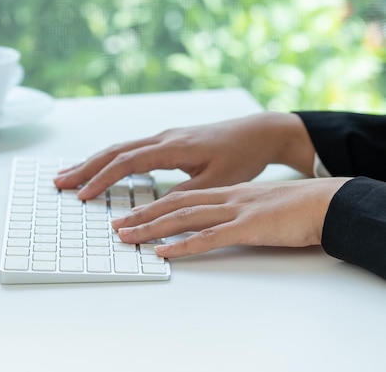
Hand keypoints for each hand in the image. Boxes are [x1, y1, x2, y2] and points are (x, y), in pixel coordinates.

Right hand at [53, 112, 315, 199]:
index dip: (101, 179)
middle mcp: (162, 138)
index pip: (126, 162)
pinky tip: (101, 169)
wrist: (258, 132)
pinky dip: (109, 160)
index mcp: (172, 146)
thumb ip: (185, 195)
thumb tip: (156, 212)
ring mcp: (163, 138)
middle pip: (114, 151)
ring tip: (69, 175)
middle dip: (84, 167)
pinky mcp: (167, 142)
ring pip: (119, 148)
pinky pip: (130, 150)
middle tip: (59, 181)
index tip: (82, 194)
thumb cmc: (242, 157)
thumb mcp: (218, 182)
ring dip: (93, 162)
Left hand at [112, 177, 349, 257]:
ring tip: (128, 237)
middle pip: (172, 203)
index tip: (130, 214)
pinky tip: (164, 252)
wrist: (326, 201)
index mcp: (224, 191)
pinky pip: (209, 237)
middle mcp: (223, 197)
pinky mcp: (247, 226)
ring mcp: (234, 210)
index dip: (151, 204)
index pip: (179, 196)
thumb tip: (207, 224)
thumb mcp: (253, 204)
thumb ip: (229, 210)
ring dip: (152, 228)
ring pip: (183, 217)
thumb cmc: (292, 206)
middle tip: (117, 226)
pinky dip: (183, 245)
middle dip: (141, 214)